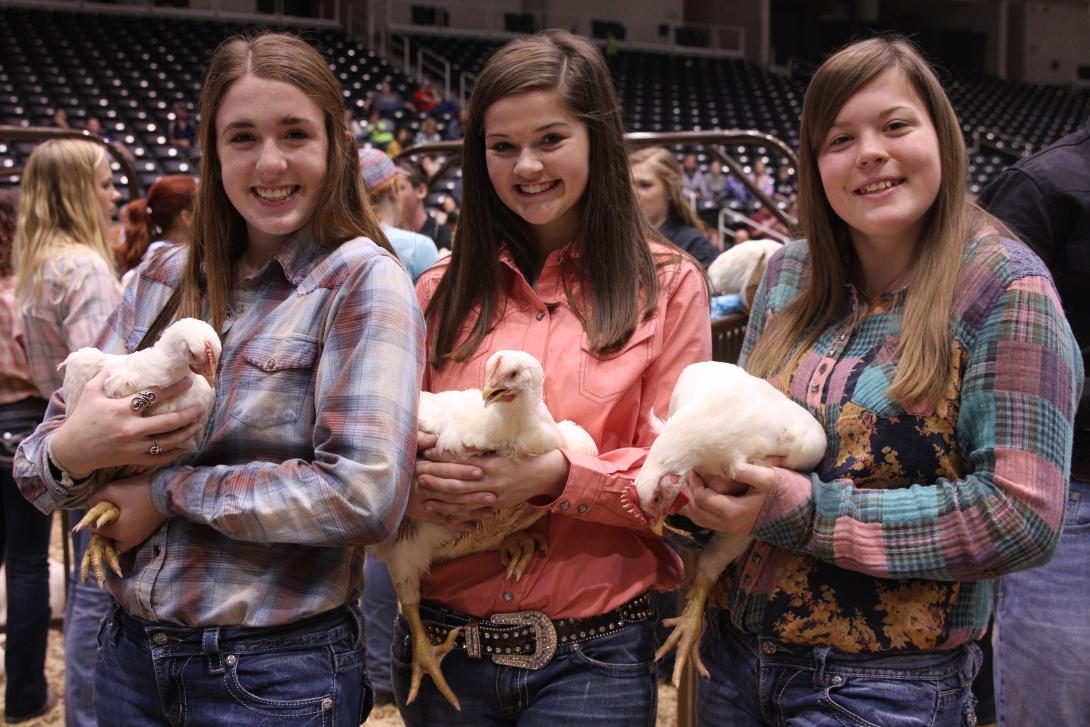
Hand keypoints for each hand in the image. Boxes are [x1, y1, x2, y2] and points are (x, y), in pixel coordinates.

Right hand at [50, 370, 205, 476]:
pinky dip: (175, 453)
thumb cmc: (82, 418)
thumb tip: (122, 361)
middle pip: (169, 421)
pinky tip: (186, 446)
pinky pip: (160, 458)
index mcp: (121, 410)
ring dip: (187, 432)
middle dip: (189, 413)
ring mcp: (134, 446)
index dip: (174, 388)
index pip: (154, 396)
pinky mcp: (134, 459)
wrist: (71, 450)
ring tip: (198, 423)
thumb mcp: (90, 392)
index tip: (189, 381)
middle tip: (202, 405)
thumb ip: (106, 375)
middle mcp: (131, 429)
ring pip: (169, 441)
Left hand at [88, 473, 167, 552]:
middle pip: (109, 542)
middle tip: (104, 518)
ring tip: (116, 517)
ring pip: (121, 541)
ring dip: (116, 532)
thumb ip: (96, 498)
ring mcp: (140, 538)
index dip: (92, 521)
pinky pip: (131, 536)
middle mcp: (129, 541)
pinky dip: (126, 530)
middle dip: (105, 532)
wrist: (168, 492)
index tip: (95, 511)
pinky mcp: (148, 533)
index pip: (96, 532)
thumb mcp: (113, 490)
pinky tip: (128, 516)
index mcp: (118, 533)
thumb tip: (89, 504)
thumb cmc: (139, 492)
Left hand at [410, 438, 569, 527]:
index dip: (442, 459)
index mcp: (492, 465)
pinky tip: (443, 512)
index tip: (426, 454)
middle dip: (436, 480)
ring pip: (462, 501)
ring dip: (441, 499)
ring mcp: (494, 497)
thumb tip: (462, 443)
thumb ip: (483, 447)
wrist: (545, 474)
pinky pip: (473, 512)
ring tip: (424, 495)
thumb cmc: (524, 455)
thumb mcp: (505, 446)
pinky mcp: (496, 506)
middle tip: (418, 475)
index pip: (461, 463)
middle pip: (457, 484)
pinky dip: (457, 514)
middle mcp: (491, 483)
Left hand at [677, 462, 778, 534]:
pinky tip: (698, 496)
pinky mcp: (734, 528)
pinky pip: (707, 522)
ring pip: (699, 519)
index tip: (693, 467)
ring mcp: (730, 528)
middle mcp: (728, 524)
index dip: (694, 483)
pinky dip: (698, 509)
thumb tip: (725, 462)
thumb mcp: (767, 477)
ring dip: (690, 502)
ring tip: (688, 484)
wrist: (802, 514)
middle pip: (696, 511)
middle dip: (688, 493)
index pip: (702, 498)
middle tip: (686, 474)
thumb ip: (745, 471)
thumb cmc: (785, 492)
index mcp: (733, 512)